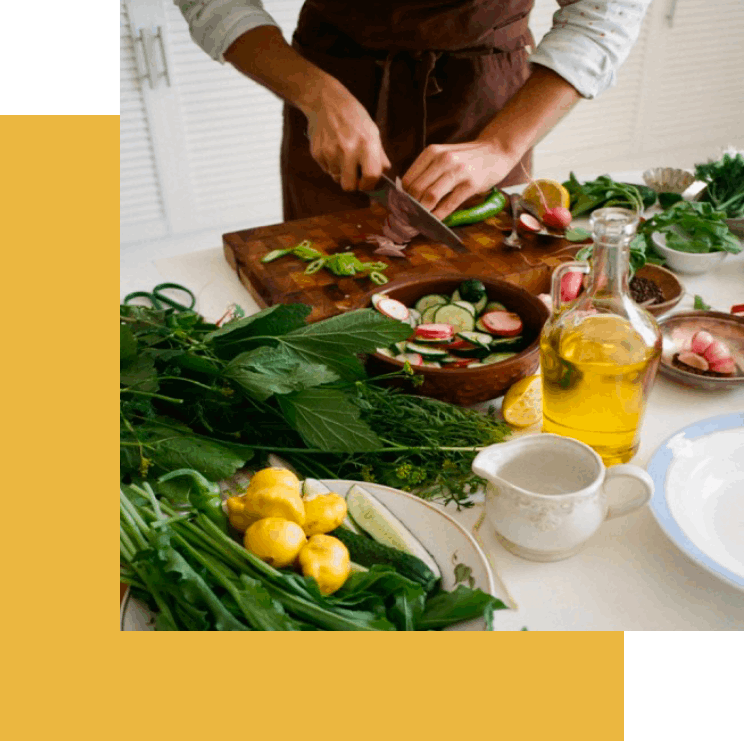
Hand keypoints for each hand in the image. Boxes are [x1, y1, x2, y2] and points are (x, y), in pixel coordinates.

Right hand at [305, 80, 390, 191]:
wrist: (325, 101)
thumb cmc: (353, 116)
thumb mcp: (372, 131)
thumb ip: (380, 155)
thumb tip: (384, 175)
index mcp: (366, 144)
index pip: (370, 177)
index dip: (369, 184)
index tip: (366, 182)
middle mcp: (348, 150)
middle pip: (349, 186)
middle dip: (352, 183)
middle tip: (353, 173)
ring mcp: (330, 152)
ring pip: (336, 178)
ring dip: (340, 171)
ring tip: (342, 155)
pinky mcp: (317, 153)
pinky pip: (326, 169)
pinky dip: (330, 163)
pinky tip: (332, 149)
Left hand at [402, 140, 518, 218]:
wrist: (497, 150)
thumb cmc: (467, 158)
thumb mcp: (444, 157)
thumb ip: (427, 172)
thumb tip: (407, 197)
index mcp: (432, 152)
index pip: (407, 179)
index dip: (401, 198)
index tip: (400, 210)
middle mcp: (443, 159)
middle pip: (416, 189)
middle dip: (409, 209)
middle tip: (407, 221)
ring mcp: (457, 171)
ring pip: (430, 196)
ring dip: (422, 214)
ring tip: (418, 223)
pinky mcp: (471, 184)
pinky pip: (449, 204)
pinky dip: (439, 216)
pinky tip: (435, 222)